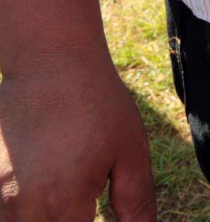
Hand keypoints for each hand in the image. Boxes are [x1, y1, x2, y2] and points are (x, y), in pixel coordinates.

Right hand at [0, 54, 155, 220]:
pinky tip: (44, 188)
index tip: (94, 211)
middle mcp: (19, 209)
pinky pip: (5, 212)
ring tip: (67, 193)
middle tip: (85, 204)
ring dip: (48, 218)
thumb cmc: (97, 104)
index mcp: (62, 205)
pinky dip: (23, 211)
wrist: (50, 64)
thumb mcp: (130, 153)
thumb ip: (136, 205)